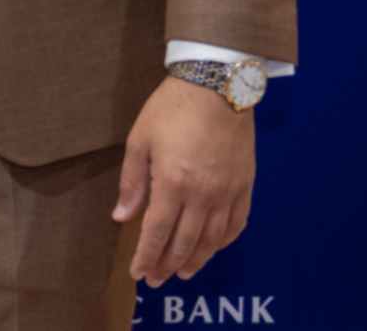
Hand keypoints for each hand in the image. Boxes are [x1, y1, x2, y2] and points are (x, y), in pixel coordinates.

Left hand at [112, 76, 255, 285]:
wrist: (217, 86)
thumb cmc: (171, 109)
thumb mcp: (140, 139)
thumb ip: (133, 182)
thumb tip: (121, 217)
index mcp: (173, 183)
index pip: (156, 232)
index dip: (146, 256)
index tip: (138, 273)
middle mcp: (203, 195)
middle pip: (184, 241)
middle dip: (168, 264)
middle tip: (157, 279)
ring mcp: (227, 192)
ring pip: (212, 239)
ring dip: (197, 259)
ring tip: (183, 272)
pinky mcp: (245, 185)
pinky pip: (237, 223)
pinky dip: (224, 241)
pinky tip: (214, 247)